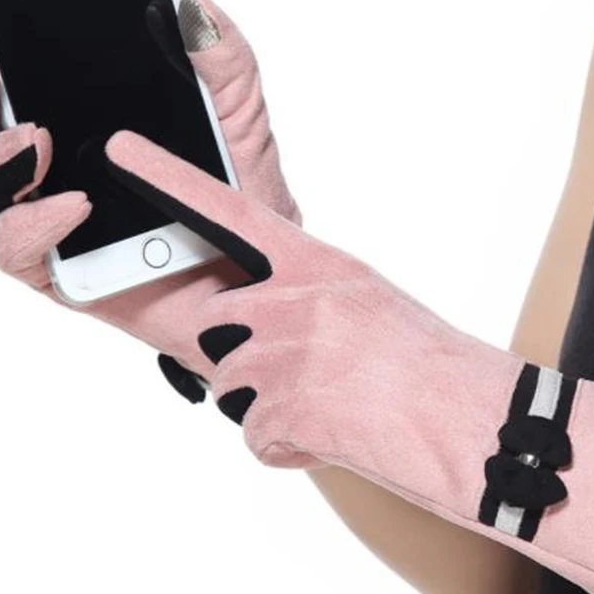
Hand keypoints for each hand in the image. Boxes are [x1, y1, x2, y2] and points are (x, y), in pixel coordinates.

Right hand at [0, 0, 300, 398]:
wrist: (271, 283)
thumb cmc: (247, 203)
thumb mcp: (242, 123)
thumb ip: (226, 66)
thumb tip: (197, 4)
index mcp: (91, 130)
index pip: (22, 91)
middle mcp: (63, 175)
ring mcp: (62, 227)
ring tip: (37, 141)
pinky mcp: (70, 278)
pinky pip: (21, 253)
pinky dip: (33, 226)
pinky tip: (73, 204)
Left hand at [103, 131, 593, 593]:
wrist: (473, 425)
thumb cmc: (429, 364)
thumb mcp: (368, 305)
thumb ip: (309, 300)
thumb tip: (271, 325)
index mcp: (317, 264)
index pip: (227, 212)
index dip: (169, 178)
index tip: (120, 149)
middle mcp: (293, 301)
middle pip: (219, 324)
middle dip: (247, 355)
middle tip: (311, 373)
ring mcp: (283, 355)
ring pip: (231, 384)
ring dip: (272, 404)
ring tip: (332, 405)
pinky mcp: (280, 412)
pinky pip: (256, 434)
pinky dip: (289, 445)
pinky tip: (334, 436)